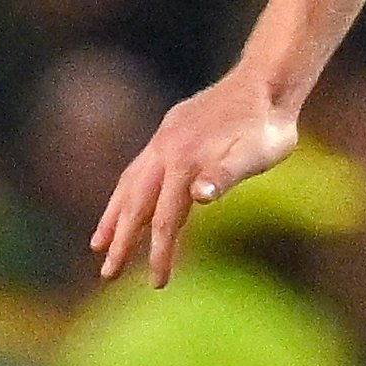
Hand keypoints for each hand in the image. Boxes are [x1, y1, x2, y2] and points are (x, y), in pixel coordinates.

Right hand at [90, 68, 300, 287]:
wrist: (267, 82)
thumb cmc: (268, 126)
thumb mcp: (258, 153)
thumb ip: (226, 174)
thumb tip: (199, 196)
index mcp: (185, 163)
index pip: (165, 220)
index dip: (160, 253)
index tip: (158, 284)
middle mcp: (165, 151)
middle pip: (136, 205)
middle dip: (121, 243)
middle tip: (108, 276)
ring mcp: (163, 141)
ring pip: (129, 185)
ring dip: (113, 218)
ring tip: (98, 244)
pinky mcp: (168, 133)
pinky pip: (138, 168)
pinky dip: (126, 191)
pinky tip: (125, 201)